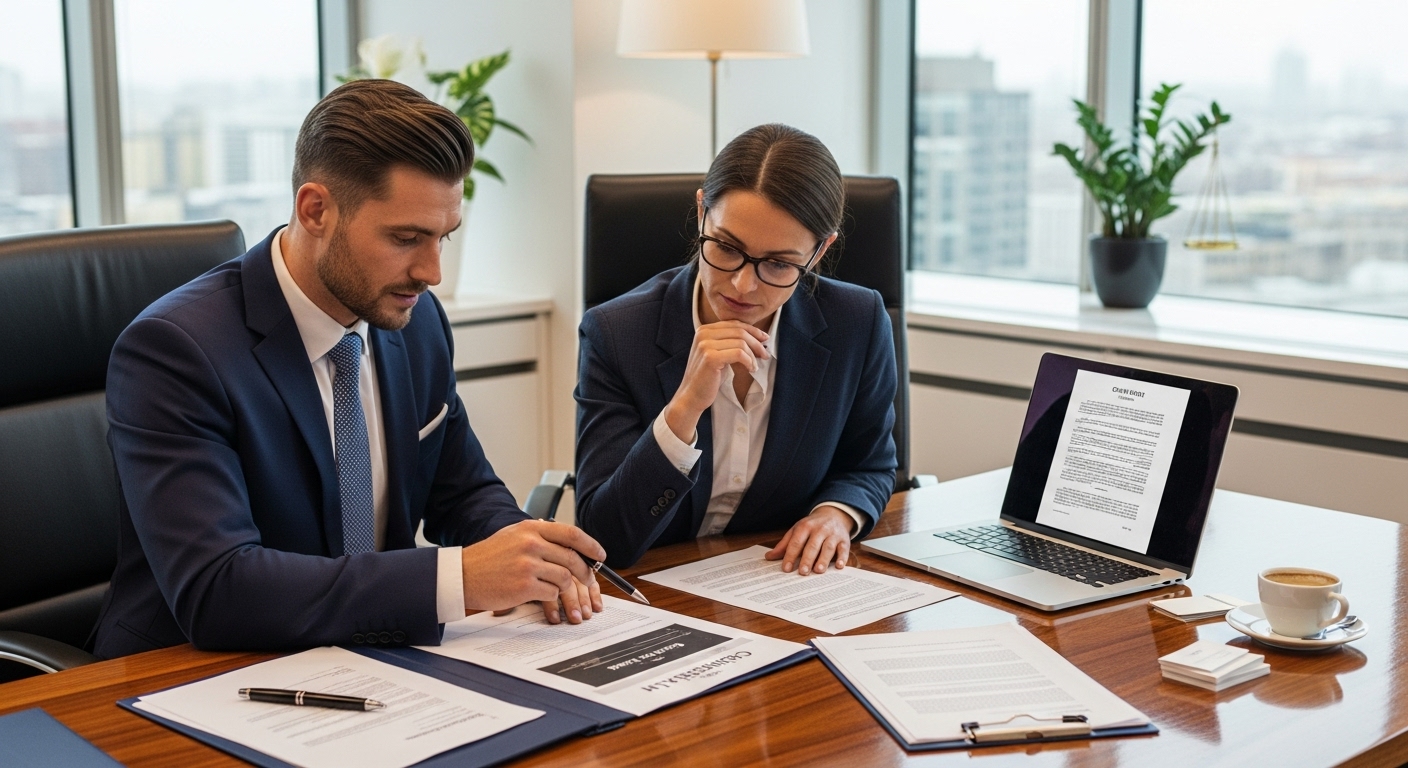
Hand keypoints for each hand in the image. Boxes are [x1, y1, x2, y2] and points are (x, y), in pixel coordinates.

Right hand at [462, 520, 606, 623]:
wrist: (462, 575)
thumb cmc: (488, 558)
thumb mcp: (513, 536)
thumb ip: (539, 536)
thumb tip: (569, 544)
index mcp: (531, 528)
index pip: (571, 533)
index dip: (590, 545)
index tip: (600, 554)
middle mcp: (531, 543)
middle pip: (572, 558)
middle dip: (585, 572)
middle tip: (589, 579)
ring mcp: (528, 565)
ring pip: (564, 577)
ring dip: (568, 589)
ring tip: (564, 593)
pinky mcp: (524, 586)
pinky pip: (551, 593)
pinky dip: (553, 598)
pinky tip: (545, 599)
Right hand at [663, 321, 769, 442]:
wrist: (692, 396)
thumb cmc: (709, 377)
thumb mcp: (719, 354)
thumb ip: (731, 341)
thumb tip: (758, 336)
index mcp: (704, 329)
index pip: (734, 324)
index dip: (753, 330)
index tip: (764, 339)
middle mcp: (703, 333)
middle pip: (739, 331)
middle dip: (756, 342)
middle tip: (765, 354)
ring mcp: (705, 344)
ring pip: (741, 342)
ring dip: (753, 355)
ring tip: (754, 366)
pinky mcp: (710, 357)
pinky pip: (739, 354)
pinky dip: (748, 361)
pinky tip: (750, 369)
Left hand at [765, 506, 853, 574]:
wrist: (834, 514)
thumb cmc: (812, 527)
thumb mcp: (797, 531)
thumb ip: (784, 545)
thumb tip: (769, 557)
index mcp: (805, 526)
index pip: (796, 542)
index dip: (790, 555)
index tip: (786, 568)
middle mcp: (819, 529)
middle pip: (812, 545)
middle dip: (807, 559)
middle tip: (802, 572)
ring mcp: (833, 534)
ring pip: (828, 547)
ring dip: (823, 559)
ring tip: (818, 571)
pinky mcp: (844, 540)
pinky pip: (844, 549)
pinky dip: (842, 558)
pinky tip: (839, 566)